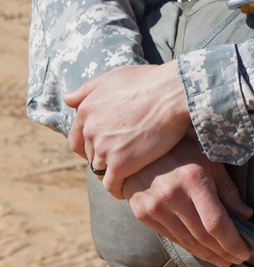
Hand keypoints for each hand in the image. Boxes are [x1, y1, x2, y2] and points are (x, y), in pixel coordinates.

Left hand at [65, 61, 191, 197]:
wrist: (174, 93)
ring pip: (100, 169)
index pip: (76, 138)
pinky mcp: (120, 164)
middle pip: (89, 154)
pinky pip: (111, 184)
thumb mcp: (114, 77)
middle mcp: (90, 130)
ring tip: (128, 172)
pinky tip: (125, 189)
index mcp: (86, 110)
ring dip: (112, 171)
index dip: (89, 145)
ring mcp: (104, 148)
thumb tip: (67, 99)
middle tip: (121, 159)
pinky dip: (117, 188)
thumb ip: (88, 89)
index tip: (105, 148)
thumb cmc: (149, 81)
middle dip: (102, 157)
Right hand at [122, 136, 251, 266]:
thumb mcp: (210, 160)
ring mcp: (154, 206)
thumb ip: (227, 189)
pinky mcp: (142, 214)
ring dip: (208, 255)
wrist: (138, 147)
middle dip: (223, 252)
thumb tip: (246, 215)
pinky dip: (190, 248)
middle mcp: (172, 195)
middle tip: (238, 260)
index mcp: (193, 179)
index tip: (245, 251)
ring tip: (224, 261)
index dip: (233, 242)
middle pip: (203, 236)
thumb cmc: (182, 149)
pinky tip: (203, 252)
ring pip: (187, 241)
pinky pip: (172, 237)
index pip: (216, 223)